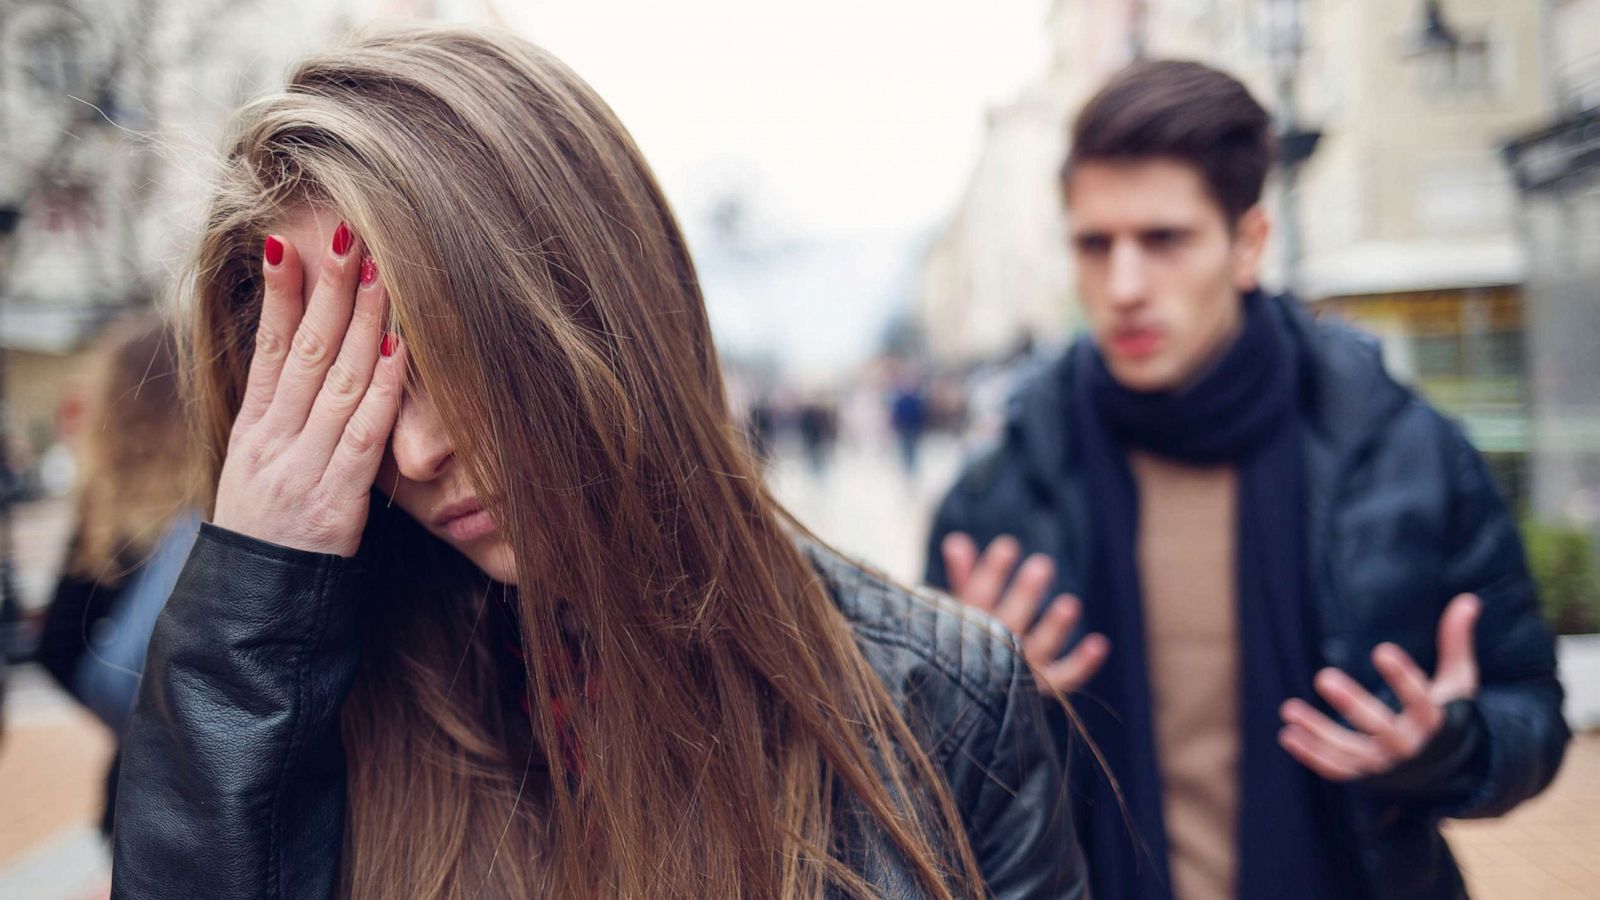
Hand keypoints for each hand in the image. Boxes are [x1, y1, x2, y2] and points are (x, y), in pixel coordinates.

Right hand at [212, 224, 406, 556]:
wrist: (251, 615)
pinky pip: (363, 434)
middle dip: (326, 289)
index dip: (277, 294)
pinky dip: (382, 388)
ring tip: (379, 269)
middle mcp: (271, 442)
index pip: (265, 348)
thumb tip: (296, 364)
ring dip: (361, 321)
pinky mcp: (333, 500)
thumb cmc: (267, 540)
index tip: (288, 241)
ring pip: (335, 381)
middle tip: (346, 232)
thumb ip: (279, 422)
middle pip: (302, 351)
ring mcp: (300, 469)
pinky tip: (397, 347)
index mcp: (251, 431)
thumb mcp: (256, 473)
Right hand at [942, 533, 1110, 693]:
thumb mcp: (961, 608)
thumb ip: (963, 576)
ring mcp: (1019, 670)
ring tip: (1071, 604)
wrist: (968, 702)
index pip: (978, 596)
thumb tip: (956, 541)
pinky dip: (1082, 664)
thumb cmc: (966, 643)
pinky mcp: (1042, 687)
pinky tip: (1099, 644)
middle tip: (1042, 566)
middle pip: (1011, 620)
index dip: (992, 572)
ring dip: (1055, 628)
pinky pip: (1064, 676)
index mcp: (969, 628)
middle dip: (1026, 594)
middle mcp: (995, 650)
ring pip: (1039, 648)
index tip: (1008, 546)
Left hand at [1279, 593, 1480, 780]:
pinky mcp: (1368, 777)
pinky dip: (1311, 755)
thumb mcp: (1458, 683)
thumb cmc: (1450, 715)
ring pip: (1351, 751)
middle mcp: (1410, 746)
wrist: (1452, 771)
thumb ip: (1456, 644)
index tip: (1382, 650)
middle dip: (1352, 704)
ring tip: (1288, 709)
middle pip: (1380, 727)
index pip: (1420, 700)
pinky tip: (1287, 733)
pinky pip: (1337, 769)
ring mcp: (1387, 765)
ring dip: (1318, 732)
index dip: (1402, 677)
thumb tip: (1468, 600)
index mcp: (1435, 721)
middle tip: (1323, 677)